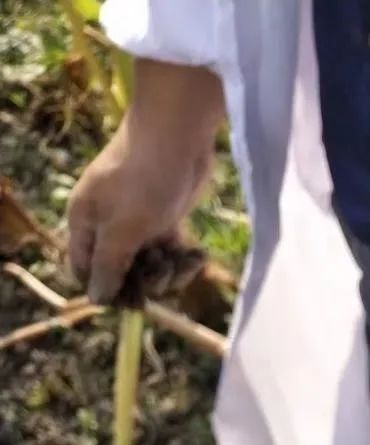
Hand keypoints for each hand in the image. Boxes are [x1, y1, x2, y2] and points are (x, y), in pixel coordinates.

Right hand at [67, 61, 222, 301]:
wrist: (178, 134)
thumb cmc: (143, 179)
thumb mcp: (123, 229)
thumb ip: (109, 266)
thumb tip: (96, 300)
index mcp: (85, 224)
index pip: (86, 273)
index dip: (109, 291)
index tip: (134, 299)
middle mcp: (107, 226)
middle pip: (121, 274)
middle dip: (146, 282)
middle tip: (165, 270)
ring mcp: (136, 223)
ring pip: (149, 267)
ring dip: (170, 273)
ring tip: (187, 261)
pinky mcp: (163, 220)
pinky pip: (169, 254)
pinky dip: (183, 259)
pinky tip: (199, 257)